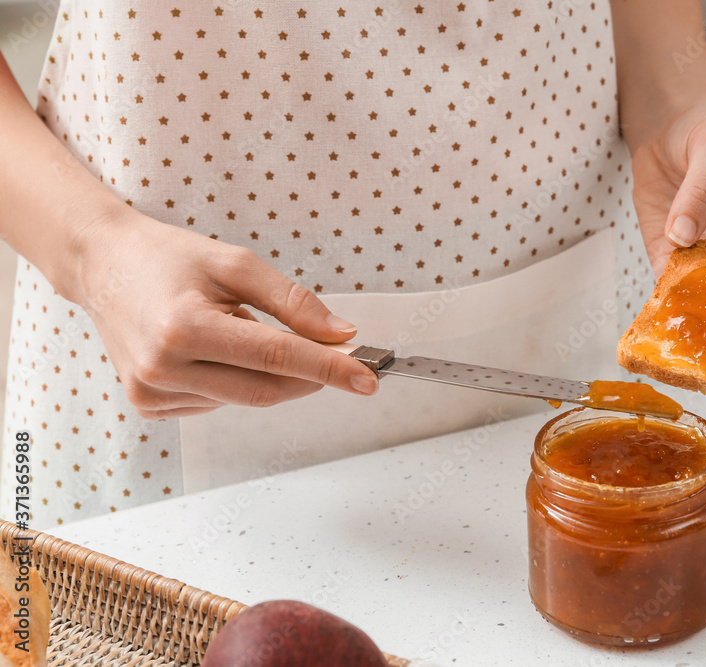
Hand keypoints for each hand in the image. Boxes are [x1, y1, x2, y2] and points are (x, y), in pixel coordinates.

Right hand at [76, 211, 378, 419]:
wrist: (102, 267)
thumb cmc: (168, 258)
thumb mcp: (235, 264)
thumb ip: (292, 301)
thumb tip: (340, 334)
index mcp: (184, 327)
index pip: (276, 357)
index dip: (328, 369)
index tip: (367, 377)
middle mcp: (163, 368)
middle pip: (266, 390)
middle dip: (310, 377)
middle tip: (337, 355)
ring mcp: (152, 392)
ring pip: (245, 399)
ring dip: (266, 373)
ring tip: (238, 328)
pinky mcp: (149, 405)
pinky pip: (218, 402)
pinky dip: (234, 381)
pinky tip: (214, 350)